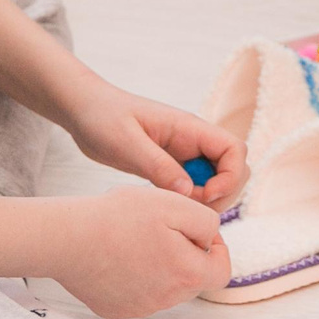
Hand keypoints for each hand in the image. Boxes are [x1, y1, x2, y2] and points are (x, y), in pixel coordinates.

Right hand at [51, 187, 233, 317]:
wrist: (69, 240)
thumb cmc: (120, 217)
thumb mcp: (174, 204)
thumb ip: (206, 221)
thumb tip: (210, 239)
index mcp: (187, 274)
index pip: (221, 272)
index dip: (216, 248)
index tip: (195, 230)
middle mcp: (167, 299)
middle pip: (192, 279)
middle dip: (186, 254)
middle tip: (161, 228)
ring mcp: (140, 308)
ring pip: (165, 286)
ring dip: (160, 265)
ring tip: (135, 238)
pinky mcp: (117, 309)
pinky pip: (138, 293)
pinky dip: (135, 276)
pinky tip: (117, 255)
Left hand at [64, 85, 247, 208]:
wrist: (84, 110)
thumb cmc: (102, 118)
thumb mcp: (126, 143)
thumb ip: (157, 165)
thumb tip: (189, 192)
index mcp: (189, 128)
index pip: (234, 149)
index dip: (230, 176)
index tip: (205, 195)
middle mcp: (193, 141)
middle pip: (233, 169)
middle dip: (223, 193)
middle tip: (189, 208)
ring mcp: (183, 154)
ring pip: (216, 181)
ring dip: (206, 200)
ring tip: (173, 208)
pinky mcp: (171, 167)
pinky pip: (194, 187)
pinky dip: (189, 201)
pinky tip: (164, 205)